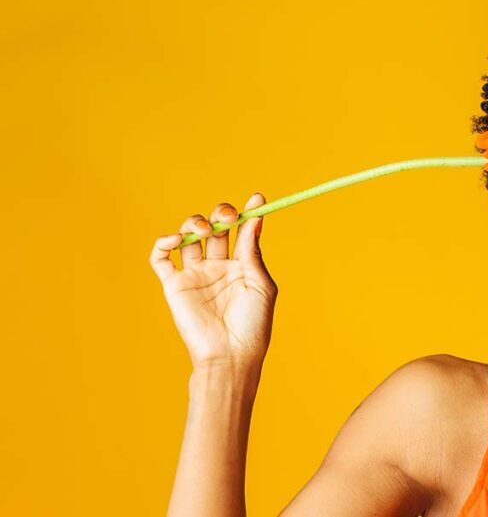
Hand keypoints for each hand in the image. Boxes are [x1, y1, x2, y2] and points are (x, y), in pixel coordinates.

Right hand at [150, 192, 277, 369]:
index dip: (248, 213)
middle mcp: (217, 266)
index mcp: (242, 265)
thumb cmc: (252, 324)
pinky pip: (160, 257)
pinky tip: (176, 240)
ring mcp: (195, 273)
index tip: (257, 198)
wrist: (230, 354)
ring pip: (189, 235)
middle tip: (227, 216)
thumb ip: (253, 252)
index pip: (242, 231)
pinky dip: (163, 242)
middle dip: (221, 214)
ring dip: (194, 223)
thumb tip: (255, 218)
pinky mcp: (174, 284)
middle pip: (215, 228)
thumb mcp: (260, 284)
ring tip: (204, 229)